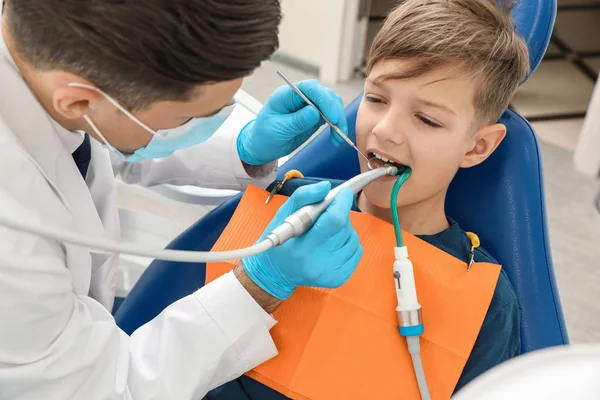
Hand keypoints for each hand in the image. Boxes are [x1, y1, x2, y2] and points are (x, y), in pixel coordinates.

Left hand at [236, 79, 347, 165]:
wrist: (262, 147)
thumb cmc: (265, 135)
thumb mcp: (278, 129)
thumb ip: (297, 121)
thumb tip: (315, 112)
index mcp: (287, 94)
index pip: (310, 88)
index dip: (324, 99)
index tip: (332, 116)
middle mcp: (300, 97)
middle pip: (325, 95)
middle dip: (335, 111)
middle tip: (339, 129)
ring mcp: (309, 106)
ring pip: (332, 104)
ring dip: (338, 119)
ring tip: (338, 137)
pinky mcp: (315, 117)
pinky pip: (331, 117)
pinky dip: (337, 126)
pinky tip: (336, 138)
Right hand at [243, 181, 362, 299]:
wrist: (275, 272)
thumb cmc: (279, 240)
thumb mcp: (283, 214)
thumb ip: (304, 196)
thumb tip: (327, 187)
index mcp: (303, 248)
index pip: (334, 221)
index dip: (341, 203)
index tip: (343, 192)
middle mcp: (319, 264)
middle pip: (344, 228)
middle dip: (338, 215)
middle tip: (323, 217)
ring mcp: (331, 274)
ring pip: (353, 238)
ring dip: (343, 229)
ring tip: (325, 232)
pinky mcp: (339, 279)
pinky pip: (356, 251)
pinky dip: (348, 242)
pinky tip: (333, 243)